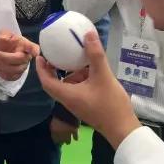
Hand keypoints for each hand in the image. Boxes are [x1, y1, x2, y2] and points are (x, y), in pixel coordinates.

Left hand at [0, 31, 38, 80]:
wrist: (2, 51)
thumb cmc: (6, 41)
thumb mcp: (3, 34)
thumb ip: (3, 35)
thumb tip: (5, 39)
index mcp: (26, 45)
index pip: (33, 48)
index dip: (34, 50)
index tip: (34, 53)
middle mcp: (27, 57)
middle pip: (20, 59)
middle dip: (4, 57)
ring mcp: (23, 67)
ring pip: (15, 69)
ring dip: (1, 65)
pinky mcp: (17, 75)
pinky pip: (10, 76)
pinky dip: (1, 71)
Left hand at [36, 31, 140, 149]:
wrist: (123, 129)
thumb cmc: (110, 104)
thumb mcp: (103, 76)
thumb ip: (95, 55)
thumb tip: (88, 34)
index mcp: (67, 95)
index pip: (46, 82)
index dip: (41, 69)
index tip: (40, 56)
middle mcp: (69, 100)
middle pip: (56, 83)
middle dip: (55, 69)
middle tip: (57, 54)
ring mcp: (78, 104)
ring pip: (69, 86)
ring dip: (72, 73)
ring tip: (80, 59)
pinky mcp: (87, 106)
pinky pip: (79, 89)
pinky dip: (82, 79)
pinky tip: (93, 71)